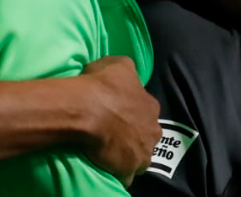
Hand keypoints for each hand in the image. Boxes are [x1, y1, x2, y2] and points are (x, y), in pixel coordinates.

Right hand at [78, 56, 161, 185]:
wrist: (88, 110)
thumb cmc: (103, 85)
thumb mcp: (119, 64)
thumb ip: (128, 70)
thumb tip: (127, 74)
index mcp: (151, 106)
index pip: (146, 111)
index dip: (133, 112)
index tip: (119, 113)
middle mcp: (153, 130)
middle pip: (146, 135)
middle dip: (136, 135)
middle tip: (116, 133)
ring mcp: (143, 152)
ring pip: (141, 156)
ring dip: (130, 155)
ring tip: (112, 152)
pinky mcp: (129, 169)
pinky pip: (127, 175)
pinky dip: (120, 172)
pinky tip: (109, 167)